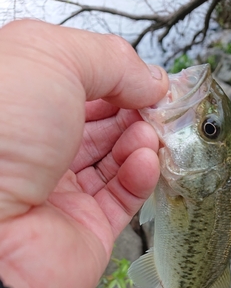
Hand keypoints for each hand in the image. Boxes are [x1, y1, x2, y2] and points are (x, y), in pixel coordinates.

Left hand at [0, 20, 167, 287]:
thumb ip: (107, 60)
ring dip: (139, 141)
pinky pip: (122, 199)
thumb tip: (149, 78)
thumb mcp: (51, 61)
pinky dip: (140, 177)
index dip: (117, 78)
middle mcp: (39, 149)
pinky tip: (145, 161)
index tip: (147, 78)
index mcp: (23, 105)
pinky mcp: (87, 228)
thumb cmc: (0, 138)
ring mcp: (62, 191)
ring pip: (115, 161)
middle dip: (135, 110)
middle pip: (101, 124)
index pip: (79, 86)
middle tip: (158, 105)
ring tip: (150, 132)